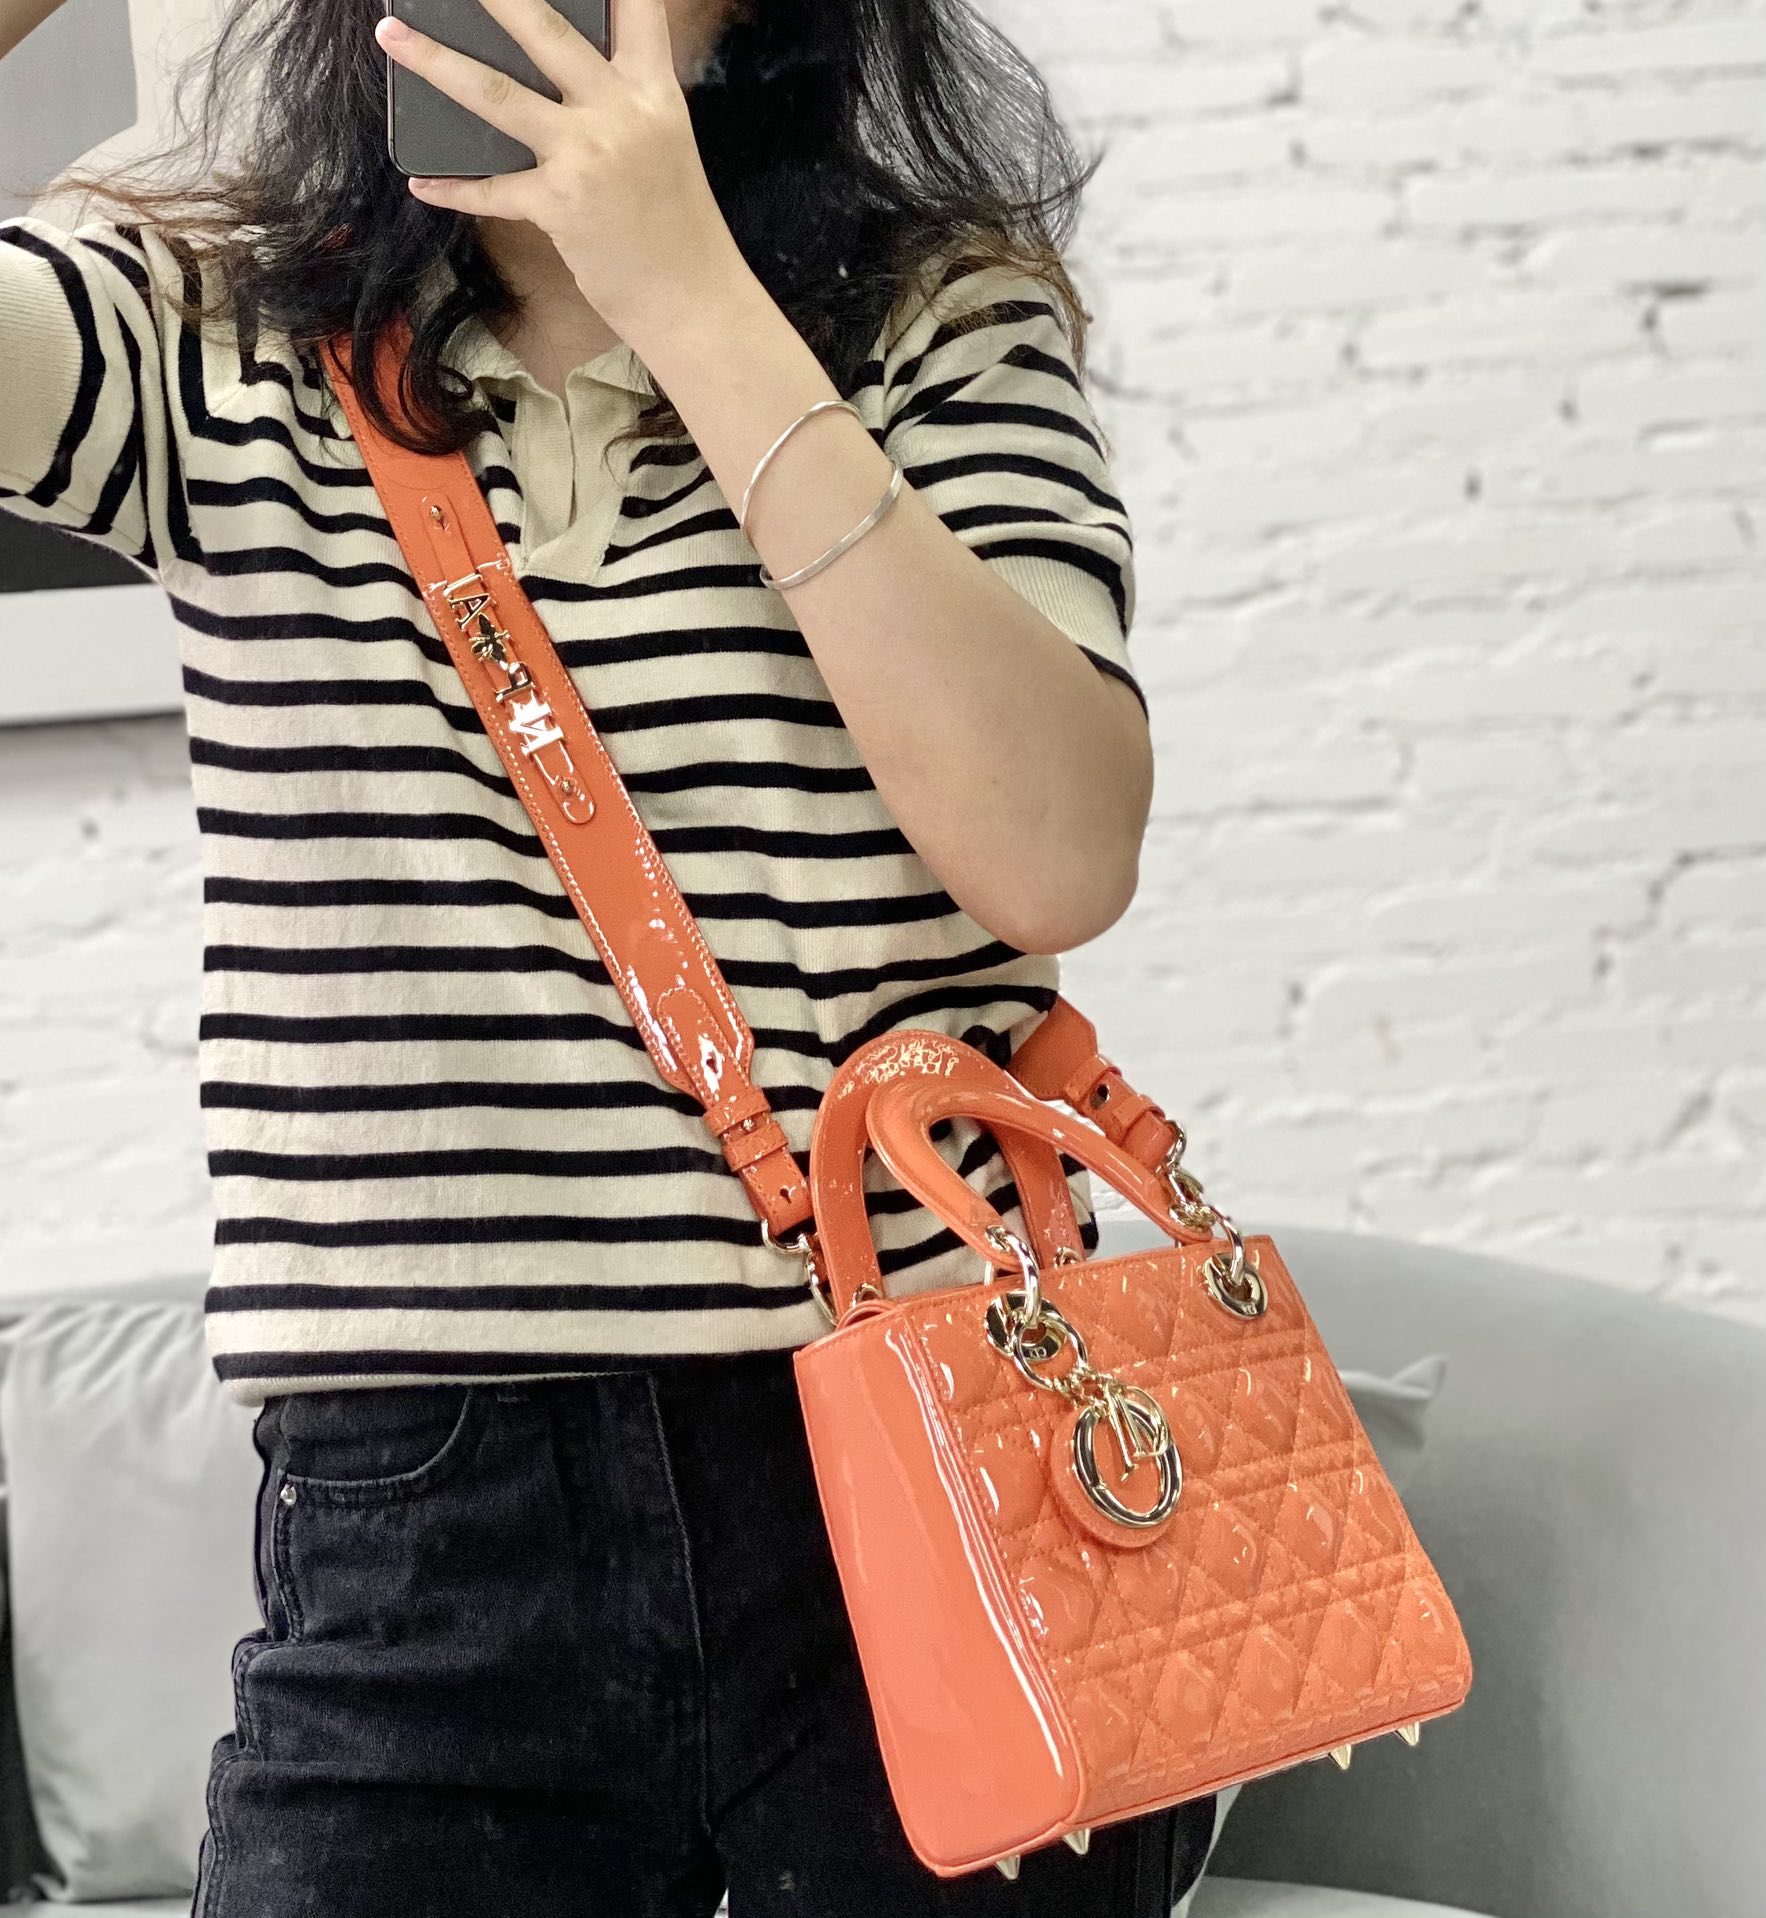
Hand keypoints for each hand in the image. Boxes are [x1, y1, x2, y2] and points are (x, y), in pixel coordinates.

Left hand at [374, 0, 746, 341]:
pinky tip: (422, 181)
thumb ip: (619, 99)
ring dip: (436, 62)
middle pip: (545, 30)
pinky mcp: (558, 205)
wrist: (690, 298)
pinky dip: (453, 188)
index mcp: (653, 91)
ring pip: (497, 94)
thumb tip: (557, 73)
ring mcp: (585, 157)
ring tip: (391, 35)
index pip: (636, 8)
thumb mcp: (662, 142)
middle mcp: (619, 112)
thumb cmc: (678, 224)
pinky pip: (492, 189)